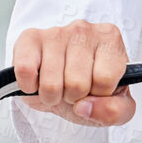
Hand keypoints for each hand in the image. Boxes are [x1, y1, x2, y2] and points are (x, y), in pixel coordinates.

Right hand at [12, 20, 135, 126]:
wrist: (63, 84)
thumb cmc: (91, 89)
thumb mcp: (116, 106)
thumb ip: (115, 112)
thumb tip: (84, 107)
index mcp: (111, 41)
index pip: (105, 79)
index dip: (98, 94)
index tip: (95, 89)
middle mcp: (85, 30)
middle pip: (77, 83)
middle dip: (73, 97)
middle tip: (73, 89)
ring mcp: (56, 32)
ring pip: (51, 83)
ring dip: (52, 96)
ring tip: (57, 85)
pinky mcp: (30, 38)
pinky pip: (25, 71)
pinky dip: (29, 87)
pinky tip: (38, 81)